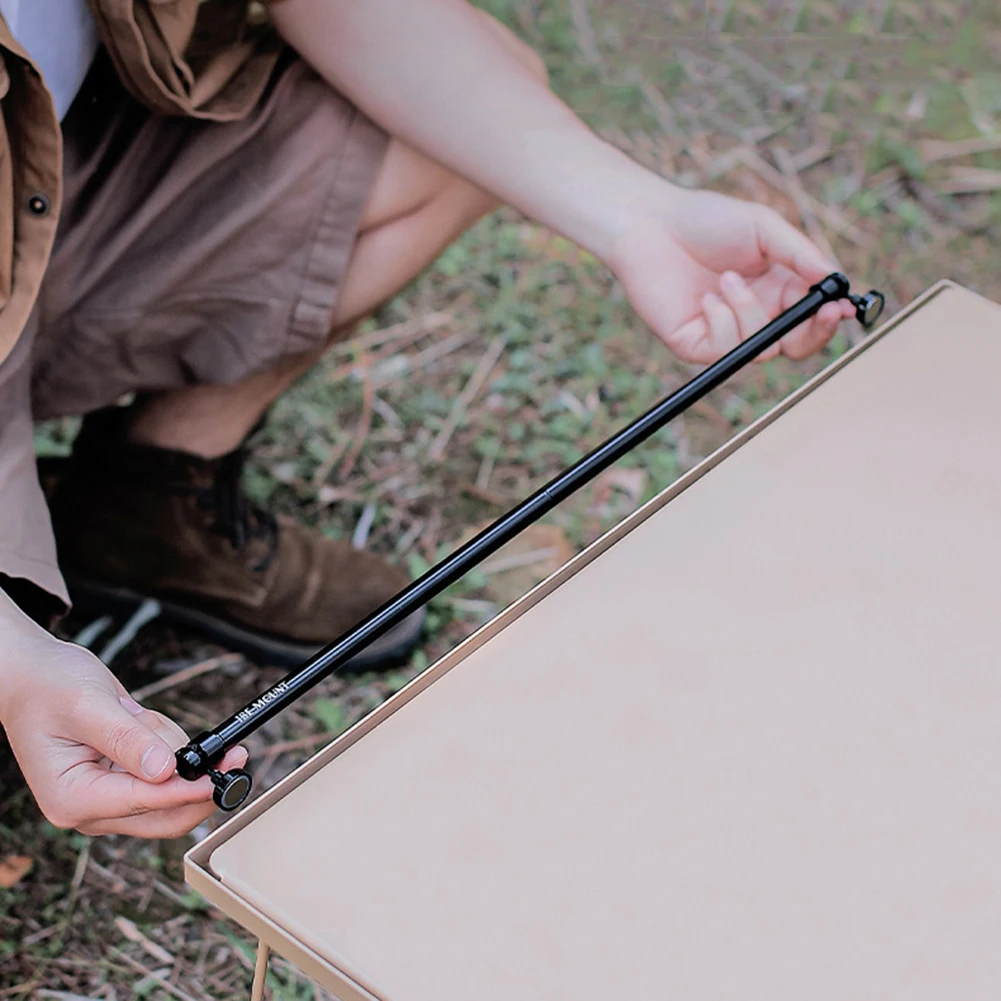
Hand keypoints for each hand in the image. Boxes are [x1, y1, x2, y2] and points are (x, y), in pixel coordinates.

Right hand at [1, 606, 246, 837]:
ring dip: (172, 750)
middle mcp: (90, 808)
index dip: (187, 792)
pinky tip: (138, 718)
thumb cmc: (49, 687)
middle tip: (236, 754)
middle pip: (164, 814)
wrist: (33, 676)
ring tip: (136, 713)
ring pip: (170, 789)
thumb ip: (128, 739)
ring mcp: (108, 798)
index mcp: (72, 799)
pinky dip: (166, 743)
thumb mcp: (89, 706)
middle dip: (199, 782)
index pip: (143, 803)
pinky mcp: (123, 783)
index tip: (221, 779)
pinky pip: (164, 770)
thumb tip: (165, 770)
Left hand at [608, 186, 856, 363]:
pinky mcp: (695, 344)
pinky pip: (725, 351)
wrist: (650, 225)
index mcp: (777, 289)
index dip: (831, 318)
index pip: (812, 317)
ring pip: (762, 349)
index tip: (844, 307)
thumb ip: (799, 253)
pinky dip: (723, 322)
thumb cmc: (705, 221)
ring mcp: (725, 333)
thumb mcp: (763, 227)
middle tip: (819, 312)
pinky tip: (708, 297)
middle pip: (796, 347)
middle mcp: (754, 315)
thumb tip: (833, 278)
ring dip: (750, 312)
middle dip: (812, 333)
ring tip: (727, 279)